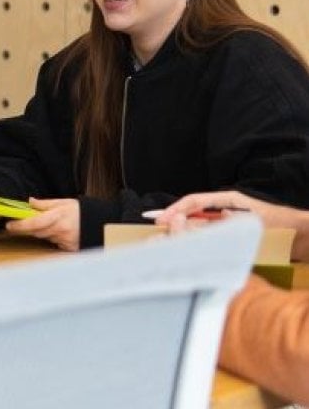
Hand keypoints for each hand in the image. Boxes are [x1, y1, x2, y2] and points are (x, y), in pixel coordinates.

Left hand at [5, 198, 79, 250]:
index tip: (9, 225)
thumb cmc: (80, 211)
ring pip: (44, 238)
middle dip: (28, 228)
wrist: (98, 222)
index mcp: (58, 217)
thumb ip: (45, 204)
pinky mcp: (68, 248)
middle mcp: (61, 230)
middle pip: (36, 232)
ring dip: (41, 232)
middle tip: (19, 225)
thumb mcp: (63, 202)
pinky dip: (52, 238)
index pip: (34, 223)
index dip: (20, 225)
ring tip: (50, 224)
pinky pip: (53, 244)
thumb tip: (29, 202)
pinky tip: (59, 232)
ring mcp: (65, 241)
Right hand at [157, 190, 308, 261]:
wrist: (305, 238)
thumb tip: (186, 227)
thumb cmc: (281, 226)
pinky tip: (192, 253)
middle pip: (194, 215)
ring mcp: (230, 225)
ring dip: (187, 236)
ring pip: (200, 229)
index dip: (175, 210)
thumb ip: (214, 228)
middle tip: (159, 234)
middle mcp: (227, 211)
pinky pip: (211, 241)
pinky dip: (200, 246)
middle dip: (176, 223)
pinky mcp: (234, 239)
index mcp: (228, 200)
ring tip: (171, 244)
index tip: (160, 220)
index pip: (194, 201)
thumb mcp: (245, 226)